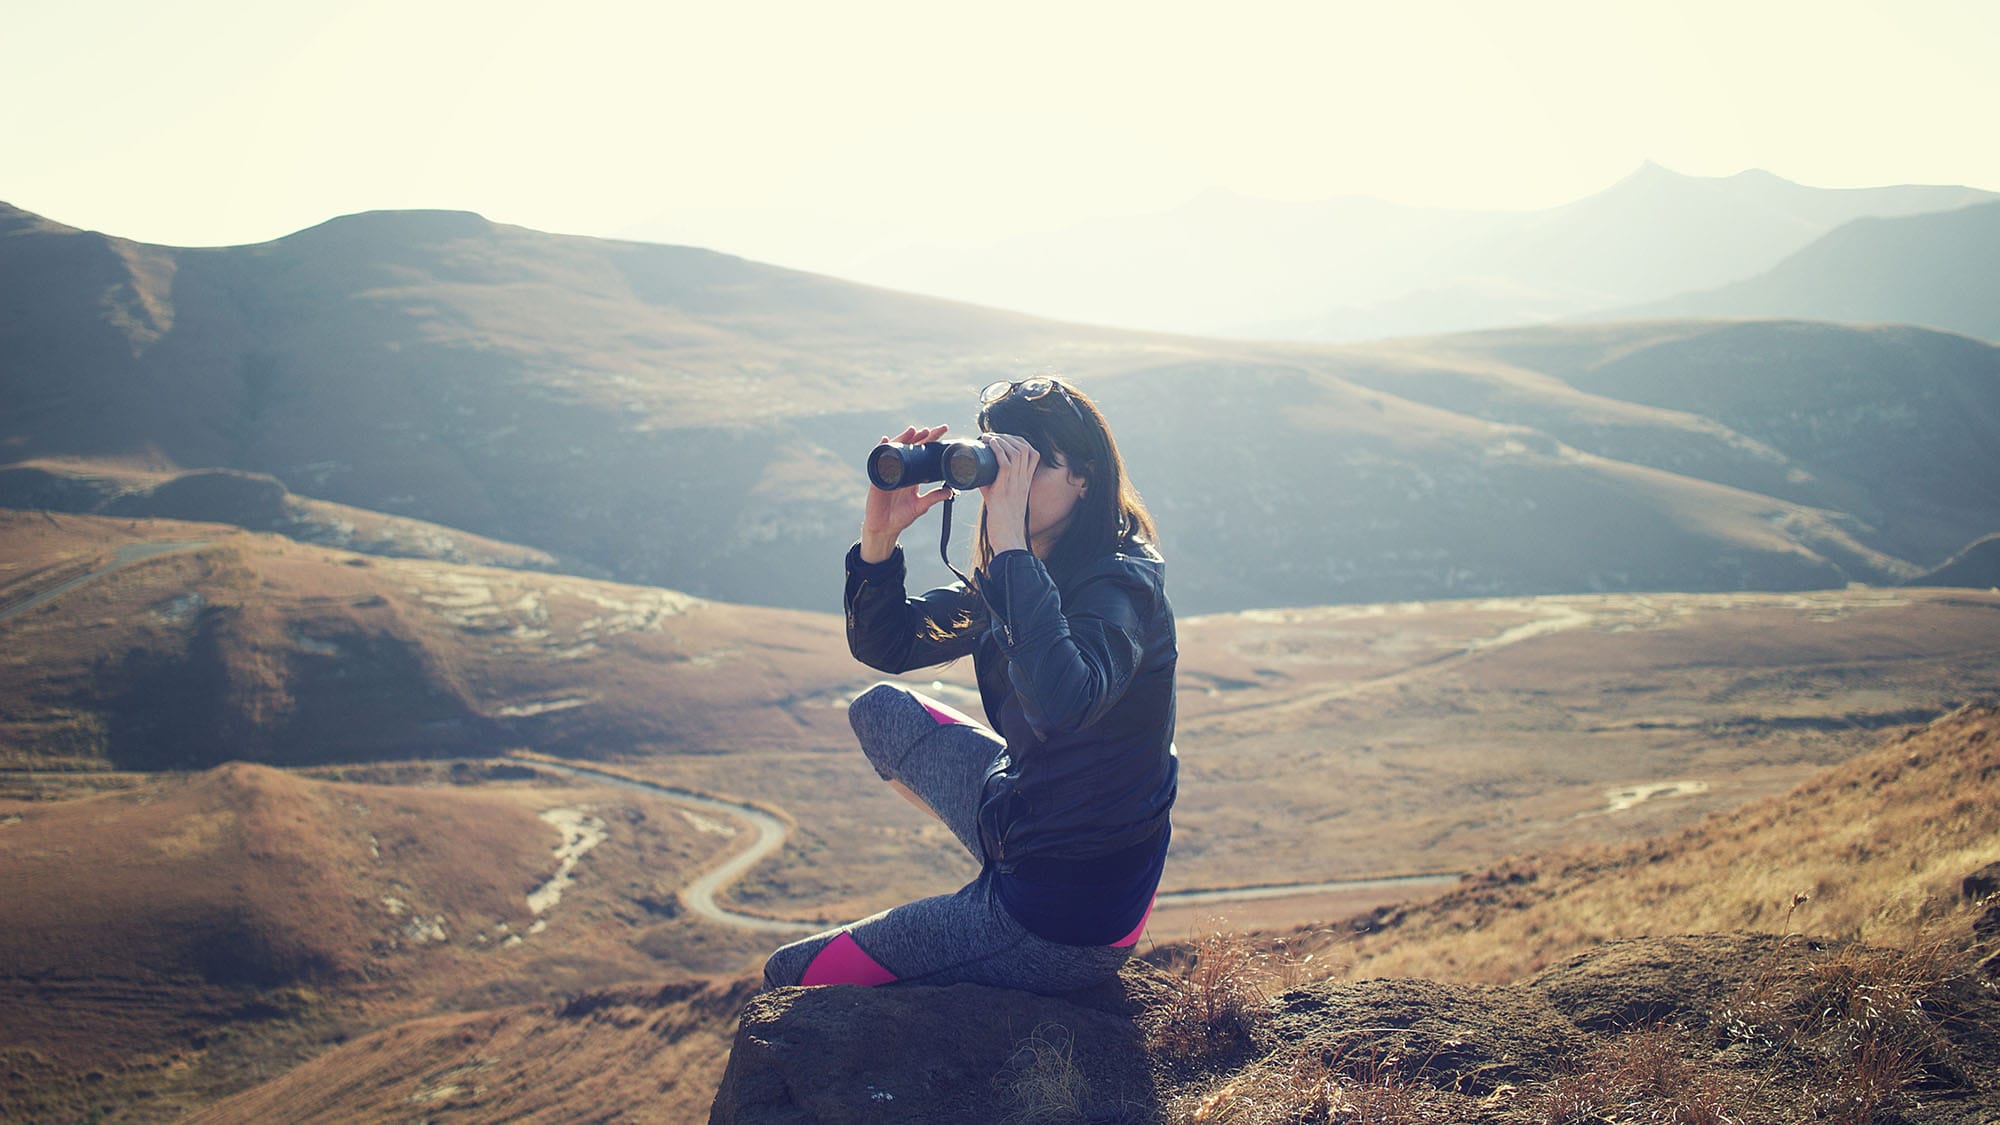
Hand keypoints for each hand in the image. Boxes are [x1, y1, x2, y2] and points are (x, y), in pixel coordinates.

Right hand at [859, 424, 954, 562]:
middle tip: (931, 429)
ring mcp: (889, 472)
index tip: (943, 432)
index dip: (931, 442)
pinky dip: (881, 449)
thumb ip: (934, 498)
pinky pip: (879, 460)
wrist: (884, 528)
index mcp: (912, 475)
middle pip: (911, 448)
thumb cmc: (901, 517)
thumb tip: (950, 491)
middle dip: (920, 437)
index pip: (923, 453)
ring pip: (896, 450)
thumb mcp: (920, 506)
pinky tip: (884, 440)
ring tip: (913, 431)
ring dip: (903, 439)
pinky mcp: (878, 478)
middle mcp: (901, 470)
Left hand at [979, 433, 1037, 555]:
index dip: (1019, 440)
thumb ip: (992, 485)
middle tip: (993, 436)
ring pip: (1017, 451)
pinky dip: (998, 449)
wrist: (1008, 539)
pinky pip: (1006, 463)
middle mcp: (1024, 480)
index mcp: (1026, 481)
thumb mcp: (1001, 498)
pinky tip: (990, 442)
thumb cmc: (1004, 522)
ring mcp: (1016, 483)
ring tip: (989, 437)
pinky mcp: (1005, 489)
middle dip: (1009, 436)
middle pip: (1025, 447)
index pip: (1032, 452)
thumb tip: (976, 475)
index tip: (1003, 438)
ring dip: (1002, 439)